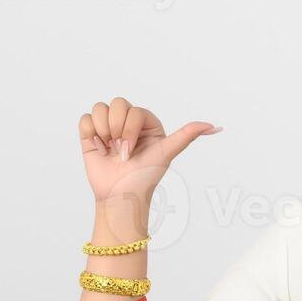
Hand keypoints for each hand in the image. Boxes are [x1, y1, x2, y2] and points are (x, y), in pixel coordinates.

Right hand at [77, 97, 222, 205]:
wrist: (120, 196)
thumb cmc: (144, 177)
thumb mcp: (166, 154)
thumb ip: (187, 136)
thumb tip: (215, 126)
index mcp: (147, 123)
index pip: (133, 109)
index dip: (129, 129)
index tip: (130, 151)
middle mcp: (129, 122)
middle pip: (117, 104)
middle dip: (116, 130)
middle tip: (120, 152)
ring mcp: (110, 127)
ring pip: (100, 108)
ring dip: (102, 131)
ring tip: (109, 149)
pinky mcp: (92, 134)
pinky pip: (86, 118)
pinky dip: (90, 133)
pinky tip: (99, 148)